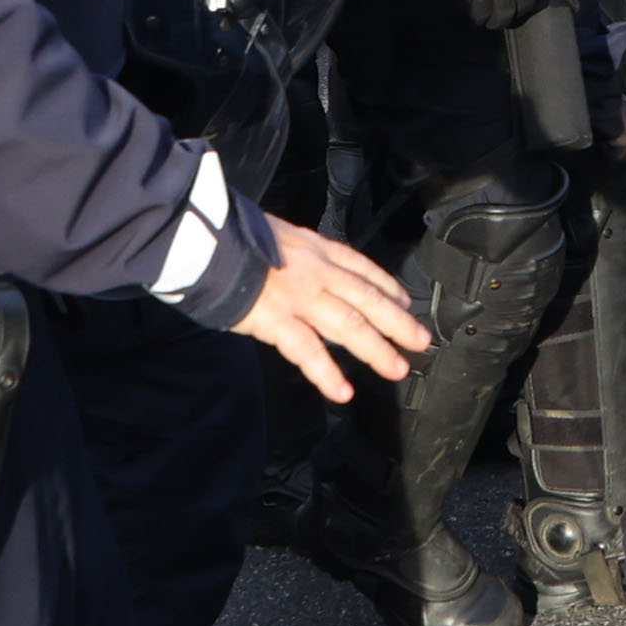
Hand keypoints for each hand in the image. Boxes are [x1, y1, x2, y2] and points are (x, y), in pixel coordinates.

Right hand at [230, 217, 427, 404]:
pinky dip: (327, 374)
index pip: (362, 268)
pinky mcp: (278, 320)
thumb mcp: (274, 233)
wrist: (205, 241)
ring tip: (396, 368)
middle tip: (420, 340)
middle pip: (367, 300)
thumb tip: (302, 268)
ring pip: (350, 326)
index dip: (387, 287)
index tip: (404, 301)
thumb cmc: (230, 237)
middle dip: (397, 322)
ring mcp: (300, 297)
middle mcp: (316, 272)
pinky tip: (342, 391)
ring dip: (376, 350)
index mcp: (315, 249)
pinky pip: (309, 351)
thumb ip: (294, 255)